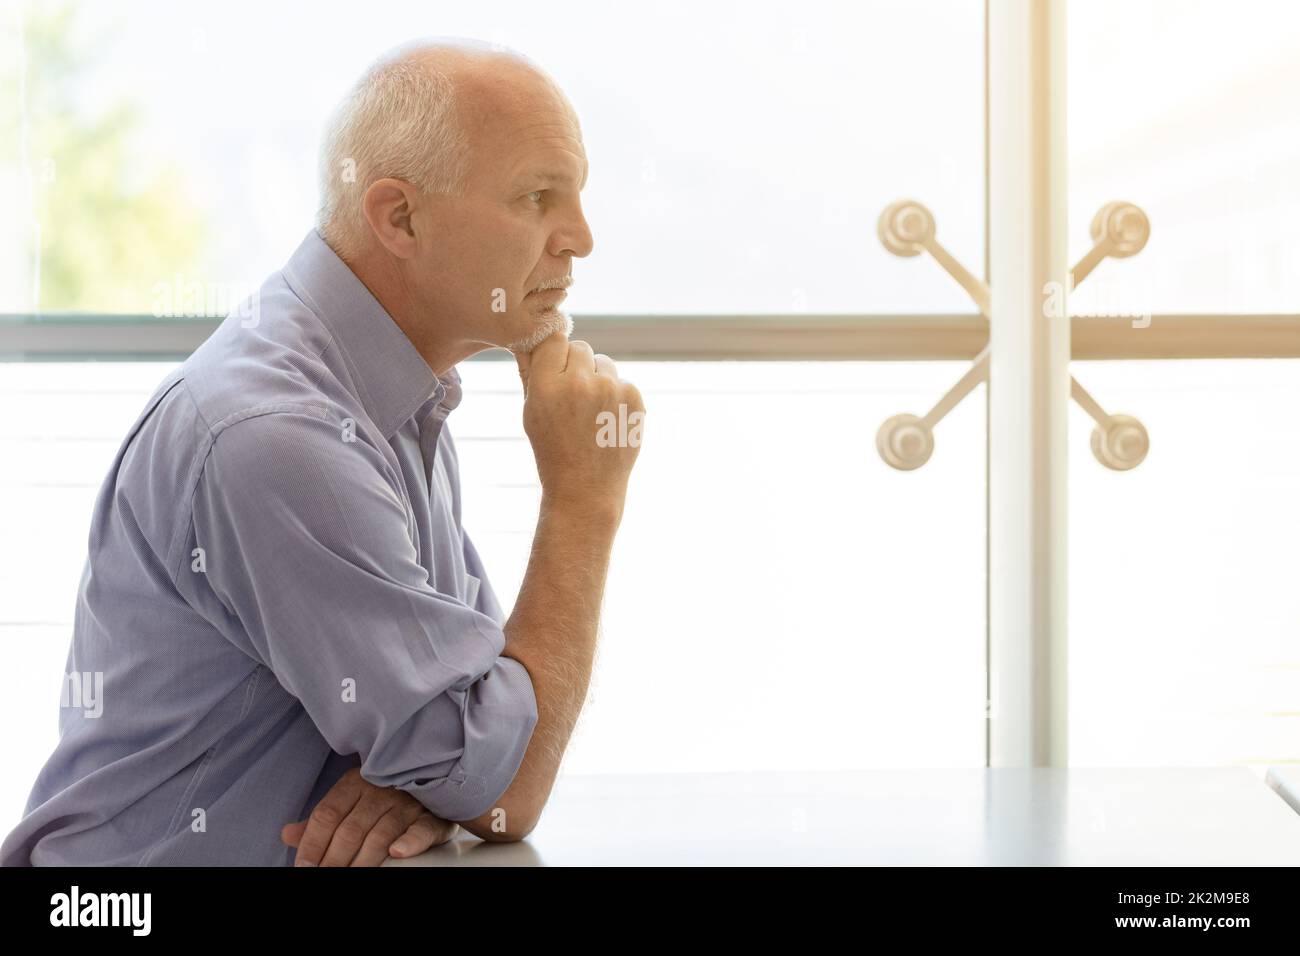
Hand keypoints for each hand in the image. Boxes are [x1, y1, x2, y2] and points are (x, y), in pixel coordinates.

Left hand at [281, 767, 458, 865]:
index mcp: (355, 783)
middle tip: (324, 878)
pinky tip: (395, 854)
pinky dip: (409, 843)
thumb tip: (287, 834)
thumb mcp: (350, 803)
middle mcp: (380, 791)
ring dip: (361, 862)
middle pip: (350, 829)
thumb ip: (321, 822)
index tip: (303, 867)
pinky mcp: (431, 817)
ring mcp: (407, 803)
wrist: (431, 784)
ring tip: (350, 877)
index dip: (312, 843)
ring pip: (380, 835)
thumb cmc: (382, 801)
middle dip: (333, 860)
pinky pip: (420, 830)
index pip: (327, 814)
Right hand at [514, 331, 643, 512]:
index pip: (553, 339)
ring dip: (597, 378)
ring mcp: (610, 390)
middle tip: (572, 395)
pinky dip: (615, 395)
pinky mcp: (634, 398)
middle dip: (575, 365)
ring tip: (590, 412)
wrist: (585, 489)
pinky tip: (606, 421)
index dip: (553, 353)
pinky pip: (622, 381)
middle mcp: (579, 383)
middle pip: (580, 347)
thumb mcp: (531, 412)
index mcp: (547, 386)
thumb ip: (530, 371)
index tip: (553, 367)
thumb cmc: (552, 450)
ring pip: (604, 362)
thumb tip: (527, 336)